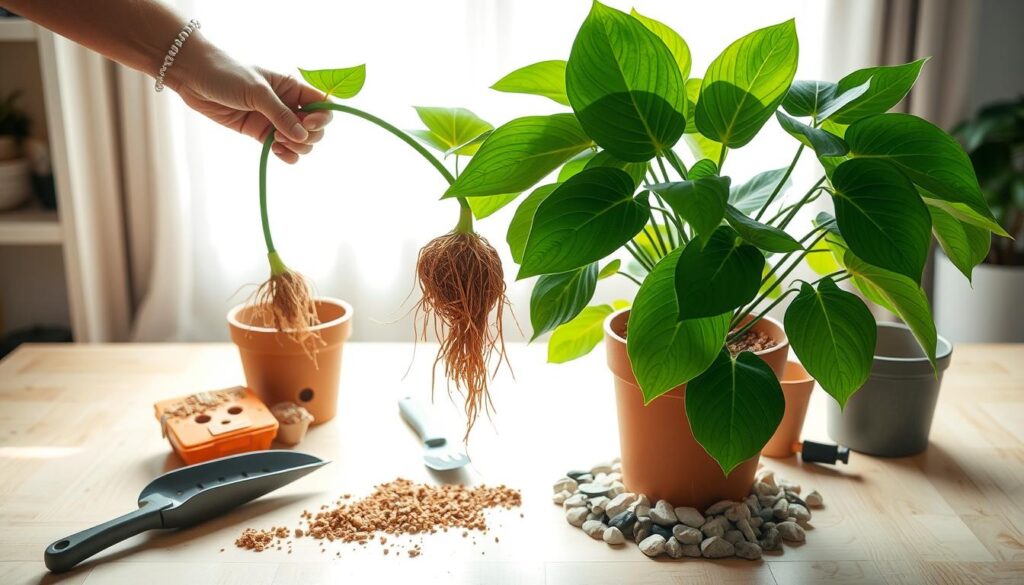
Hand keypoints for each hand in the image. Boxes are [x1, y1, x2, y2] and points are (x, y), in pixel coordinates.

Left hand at [165, 39, 331, 163]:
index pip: (323, 105)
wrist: (194, 77)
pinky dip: (286, 155)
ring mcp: (274, 120)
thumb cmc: (227, 74)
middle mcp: (287, 104)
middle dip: (308, 136)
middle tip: (287, 136)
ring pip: (301, 142)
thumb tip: (303, 137)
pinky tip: (277, 152)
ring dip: (297, 147)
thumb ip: (281, 115)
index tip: (309, 124)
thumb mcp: (257, 92)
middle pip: (315, 128)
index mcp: (292, 88)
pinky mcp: (260, 133)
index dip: (323, 118)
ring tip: (278, 142)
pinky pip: (282, 149)